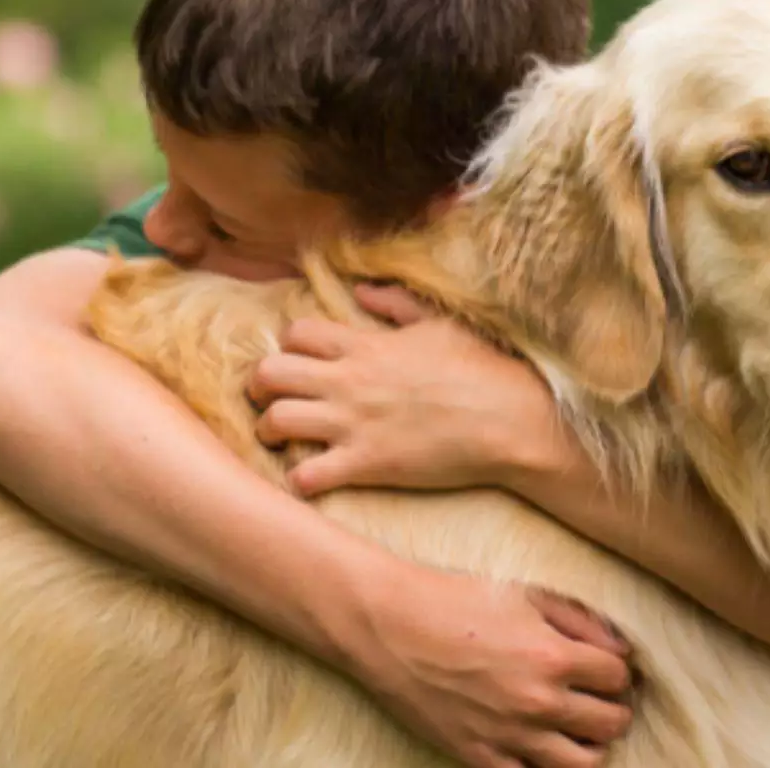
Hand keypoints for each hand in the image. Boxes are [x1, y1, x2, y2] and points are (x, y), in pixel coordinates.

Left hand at [248, 284, 566, 496]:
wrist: (511, 420)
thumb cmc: (483, 369)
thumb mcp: (440, 324)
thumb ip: (396, 304)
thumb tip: (362, 289)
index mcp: (366, 345)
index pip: (296, 333)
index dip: (288, 346)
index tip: (300, 362)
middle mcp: (350, 381)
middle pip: (268, 373)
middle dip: (259, 387)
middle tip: (269, 399)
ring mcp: (354, 424)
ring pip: (274, 422)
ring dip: (268, 432)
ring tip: (280, 440)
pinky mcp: (366, 464)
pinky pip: (306, 475)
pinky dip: (298, 479)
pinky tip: (310, 478)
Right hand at [345, 562, 634, 767]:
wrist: (389, 626)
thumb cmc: (456, 599)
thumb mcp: (524, 594)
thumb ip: (581, 619)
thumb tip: (621, 647)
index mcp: (553, 655)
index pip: (618, 678)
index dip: (617, 671)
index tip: (605, 667)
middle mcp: (538, 701)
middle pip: (611, 724)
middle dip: (612, 708)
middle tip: (597, 697)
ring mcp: (509, 735)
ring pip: (583, 764)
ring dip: (589, 745)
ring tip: (576, 727)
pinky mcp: (478, 756)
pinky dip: (542, 766)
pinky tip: (538, 744)